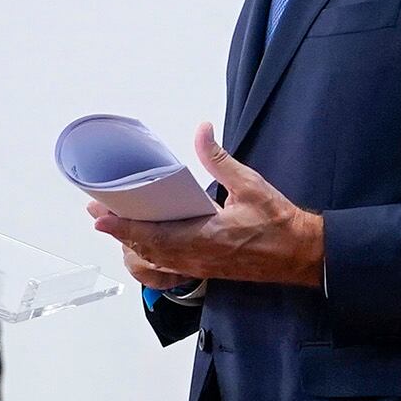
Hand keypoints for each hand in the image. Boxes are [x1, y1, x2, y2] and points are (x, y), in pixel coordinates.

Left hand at [90, 123, 326, 289]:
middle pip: (145, 248)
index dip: (122, 227)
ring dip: (133, 244)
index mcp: (204, 237)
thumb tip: (202, 130)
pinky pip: (168, 266)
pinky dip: (150, 254)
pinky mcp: (206, 270)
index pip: (152, 235)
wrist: (301, 254)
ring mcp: (200, 267)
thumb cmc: (278, 222)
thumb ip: (219, 159)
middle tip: (99, 210)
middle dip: (120, 231)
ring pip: (155, 260)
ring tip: (117, 225)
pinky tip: (144, 243)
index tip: (98, 216)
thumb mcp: (250, 185)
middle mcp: (197, 256)